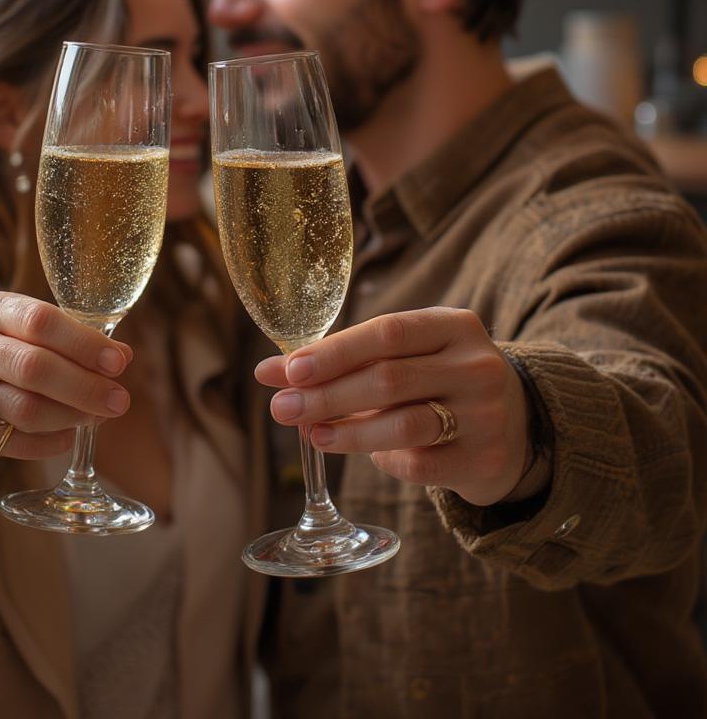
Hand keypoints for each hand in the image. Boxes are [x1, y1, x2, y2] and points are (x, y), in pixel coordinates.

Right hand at [0, 291, 133, 459]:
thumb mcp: (27, 330)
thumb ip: (73, 338)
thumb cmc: (2, 349)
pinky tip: (67, 436)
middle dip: (85, 387)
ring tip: (96, 417)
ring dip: (71, 416)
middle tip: (119, 401)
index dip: (84, 344)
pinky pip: (12, 442)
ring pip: (25, 409)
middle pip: (34, 368)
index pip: (40, 322)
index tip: (119, 362)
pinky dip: (49, 443)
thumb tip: (122, 357)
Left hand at [254, 307, 534, 506]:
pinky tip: (357, 451)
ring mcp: (486, 414)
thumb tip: (270, 372)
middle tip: (281, 408)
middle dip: (326, 395)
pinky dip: (381, 459)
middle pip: (389, 378)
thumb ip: (345, 360)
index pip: (387, 332)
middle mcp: (476, 365)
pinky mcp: (485, 459)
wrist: (517, 424)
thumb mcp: (407, 356)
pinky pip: (420, 464)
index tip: (288, 370)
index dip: (334, 351)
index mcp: (454, 325)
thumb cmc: (439, 379)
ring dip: (347, 432)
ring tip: (312, 434)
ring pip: (404, 424)